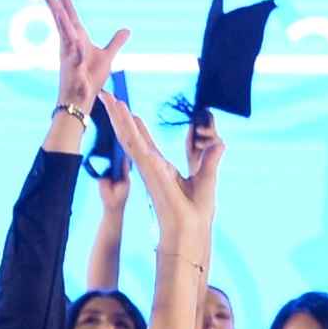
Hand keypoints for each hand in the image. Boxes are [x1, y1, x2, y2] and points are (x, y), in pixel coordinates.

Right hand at [41, 0, 127, 123]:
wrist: (81, 99)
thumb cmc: (90, 78)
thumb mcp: (107, 56)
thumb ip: (116, 42)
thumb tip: (127, 29)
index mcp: (76, 36)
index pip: (69, 11)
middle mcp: (69, 42)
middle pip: (60, 16)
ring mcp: (68, 53)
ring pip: (63, 31)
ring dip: (59, 16)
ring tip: (54, 1)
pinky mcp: (73, 67)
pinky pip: (75, 53)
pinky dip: (76, 47)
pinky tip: (75, 38)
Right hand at [99, 90, 217, 257]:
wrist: (190, 233)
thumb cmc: (196, 214)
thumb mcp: (207, 178)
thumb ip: (210, 158)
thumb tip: (219, 142)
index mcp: (161, 168)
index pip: (145, 141)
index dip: (136, 125)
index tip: (129, 112)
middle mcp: (150, 165)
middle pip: (132, 135)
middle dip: (120, 115)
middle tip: (108, 95)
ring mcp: (147, 166)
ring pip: (128, 135)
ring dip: (118, 115)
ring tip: (107, 97)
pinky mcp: (148, 168)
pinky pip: (134, 143)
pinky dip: (125, 126)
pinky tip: (118, 112)